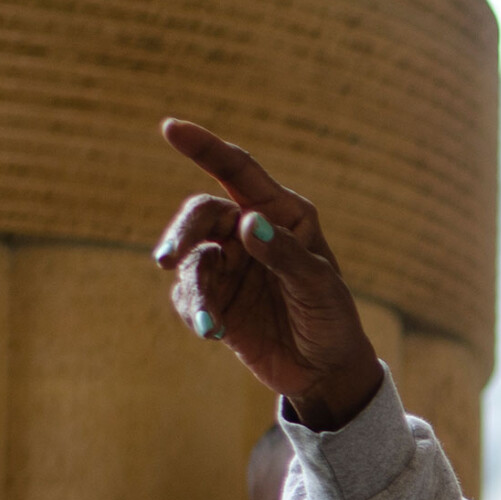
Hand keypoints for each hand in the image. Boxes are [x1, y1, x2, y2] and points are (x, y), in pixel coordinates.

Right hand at [153, 119, 382, 429]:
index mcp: (282, 214)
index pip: (238, 171)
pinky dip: (195, 311)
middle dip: (181, 233)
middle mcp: (248, 232)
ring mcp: (228, 266)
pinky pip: (188, 296)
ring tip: (209, 323)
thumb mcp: (319, 286)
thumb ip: (285, 254)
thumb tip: (247, 222)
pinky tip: (212, 332)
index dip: (205, 148)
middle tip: (167, 259)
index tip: (171, 128)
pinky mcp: (214, 300)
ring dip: (193, 290)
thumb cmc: (333, 318)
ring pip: (189, 259)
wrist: (326, 371)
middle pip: (201, 214)